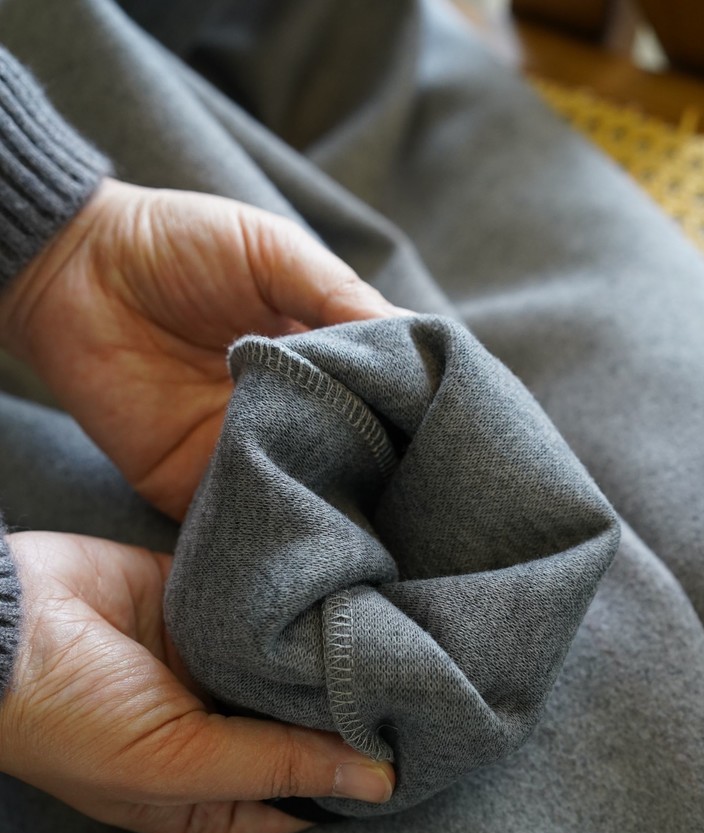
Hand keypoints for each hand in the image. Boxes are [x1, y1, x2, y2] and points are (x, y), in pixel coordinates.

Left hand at [0, 179, 400, 520]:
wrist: (72, 270)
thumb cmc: (177, 244)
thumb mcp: (273, 252)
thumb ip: (340, 297)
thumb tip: (418, 338)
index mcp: (317, 361)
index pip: (379, 400)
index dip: (411, 417)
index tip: (446, 439)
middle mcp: (290, 415)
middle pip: (351, 457)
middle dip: (383, 475)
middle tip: (426, 500)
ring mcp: (245, 454)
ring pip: (305, 496)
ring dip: (335, 506)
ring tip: (379, 522)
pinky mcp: (193, 487)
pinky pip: (242, 519)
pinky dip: (269, 529)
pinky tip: (307, 532)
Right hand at [1, 532, 394, 832]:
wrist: (2, 623)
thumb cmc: (72, 721)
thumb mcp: (178, 764)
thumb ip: (278, 767)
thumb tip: (379, 784)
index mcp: (199, 789)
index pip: (293, 801)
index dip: (347, 789)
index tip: (413, 764)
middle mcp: (210, 729)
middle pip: (297, 731)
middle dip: (347, 718)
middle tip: (422, 696)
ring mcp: (206, 664)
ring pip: (288, 668)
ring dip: (330, 657)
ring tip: (401, 644)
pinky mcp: (203, 605)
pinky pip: (267, 612)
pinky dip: (301, 608)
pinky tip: (350, 599)